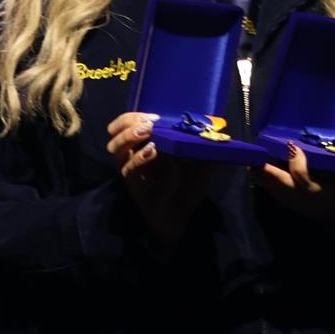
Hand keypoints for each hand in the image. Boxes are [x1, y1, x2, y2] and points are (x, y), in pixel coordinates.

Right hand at [106, 110, 221, 244]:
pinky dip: (145, 163)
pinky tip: (158, 155)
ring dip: (132, 142)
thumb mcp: (198, 164)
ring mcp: (133, 176)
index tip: (154, 116)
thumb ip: (205, 147)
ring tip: (152, 140)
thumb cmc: (186, 188)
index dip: (133, 118)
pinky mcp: (137, 191)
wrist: (182, 217)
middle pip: (115, 138)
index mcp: (142, 148)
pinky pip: (136, 175)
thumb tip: (218, 130)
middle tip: (150, 125)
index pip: (124, 126)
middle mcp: (132, 160)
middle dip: (129, 127)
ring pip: (118, 155)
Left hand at [255, 142, 334, 219]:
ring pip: (276, 193)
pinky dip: (266, 185)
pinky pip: (277, 196)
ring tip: (250, 163)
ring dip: (263, 179)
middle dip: (268, 174)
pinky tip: (257, 172)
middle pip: (282, 188)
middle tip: (255, 159)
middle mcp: (309, 202)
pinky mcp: (296, 206)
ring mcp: (300, 206)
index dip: (297, 165)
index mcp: (324, 194)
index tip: (292, 146)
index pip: (305, 181)